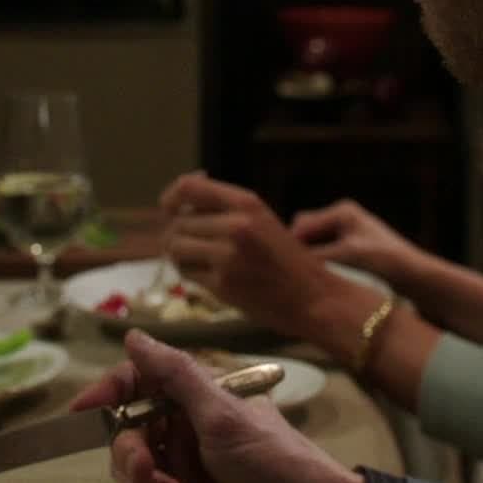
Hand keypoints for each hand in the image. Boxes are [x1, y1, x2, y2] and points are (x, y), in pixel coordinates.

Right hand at [72, 329, 362, 482]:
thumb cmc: (272, 458)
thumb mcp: (223, 413)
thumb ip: (176, 375)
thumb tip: (133, 335)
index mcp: (197, 396)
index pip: (140, 382)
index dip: (109, 391)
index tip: (83, 410)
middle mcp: (187, 426)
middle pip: (128, 430)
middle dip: (129, 451)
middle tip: (149, 470)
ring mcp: (186, 463)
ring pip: (134, 467)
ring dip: (142, 479)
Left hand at [160, 173, 345, 340]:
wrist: (312, 296)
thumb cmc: (285, 258)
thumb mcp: (261, 219)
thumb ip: (224, 208)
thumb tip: (178, 203)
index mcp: (246, 202)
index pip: (188, 187)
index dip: (171, 197)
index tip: (170, 208)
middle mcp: (236, 225)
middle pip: (178, 222)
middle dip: (178, 235)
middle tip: (195, 247)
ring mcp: (228, 255)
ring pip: (175, 247)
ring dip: (180, 256)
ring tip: (200, 262)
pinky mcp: (223, 284)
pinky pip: (187, 274)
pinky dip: (191, 276)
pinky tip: (211, 277)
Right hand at [290, 199, 421, 290]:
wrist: (417, 276)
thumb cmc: (386, 261)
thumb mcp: (348, 256)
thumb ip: (317, 256)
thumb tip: (288, 264)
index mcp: (342, 211)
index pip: (302, 224)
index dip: (289, 244)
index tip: (279, 265)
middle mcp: (342, 218)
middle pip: (305, 232)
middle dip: (297, 251)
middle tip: (289, 273)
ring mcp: (345, 234)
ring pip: (312, 246)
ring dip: (307, 260)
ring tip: (301, 279)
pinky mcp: (349, 250)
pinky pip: (323, 255)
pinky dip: (317, 266)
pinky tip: (315, 281)